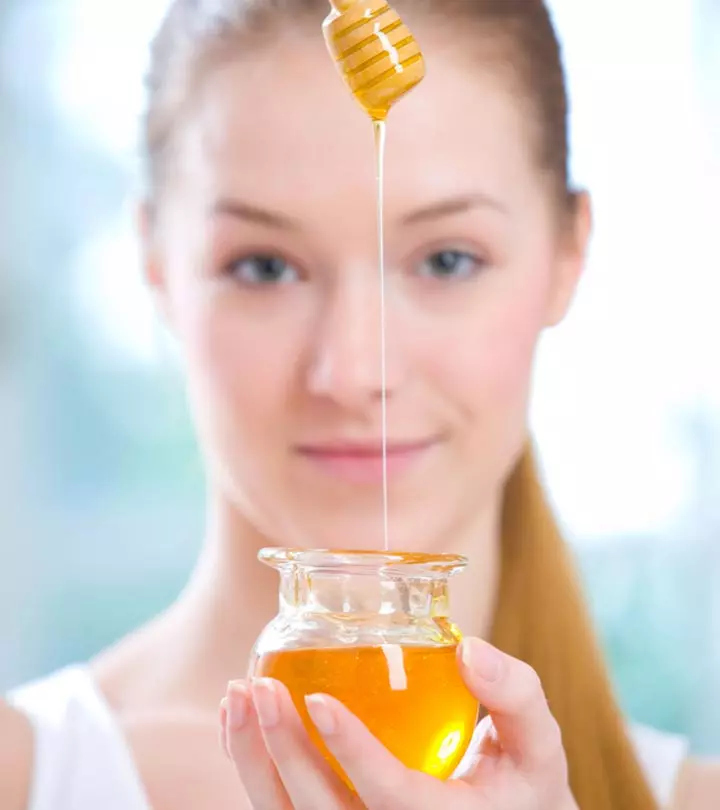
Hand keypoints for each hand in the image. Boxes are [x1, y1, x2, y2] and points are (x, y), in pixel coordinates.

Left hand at [219, 637, 577, 809]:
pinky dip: (253, 769)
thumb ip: (514, 693)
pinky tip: (242, 718)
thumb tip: (468, 649)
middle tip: (260, 686)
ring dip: (254, 762)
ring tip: (237, 697)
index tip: (320, 699)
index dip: (355, 752)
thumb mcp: (538, 741)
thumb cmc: (520, 781)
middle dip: (286, 751)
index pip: (393, 797)